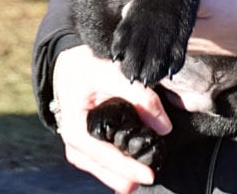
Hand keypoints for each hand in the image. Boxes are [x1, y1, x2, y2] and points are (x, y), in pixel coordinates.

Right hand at [52, 45, 171, 193]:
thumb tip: (164, 127)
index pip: (104, 155)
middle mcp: (75, 140)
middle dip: (126, 175)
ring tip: (144, 175)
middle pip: (102, 167)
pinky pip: (103, 157)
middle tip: (151, 176)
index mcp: (76, 127)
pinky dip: (118, 162)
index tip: (148, 175)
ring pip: (102, 166)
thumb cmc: (88, 64)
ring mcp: (81, 142)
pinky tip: (135, 163)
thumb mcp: (113, 74)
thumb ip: (140, 97)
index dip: (127, 167)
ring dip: (122, 172)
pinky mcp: (89, 138)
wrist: (71, 59)